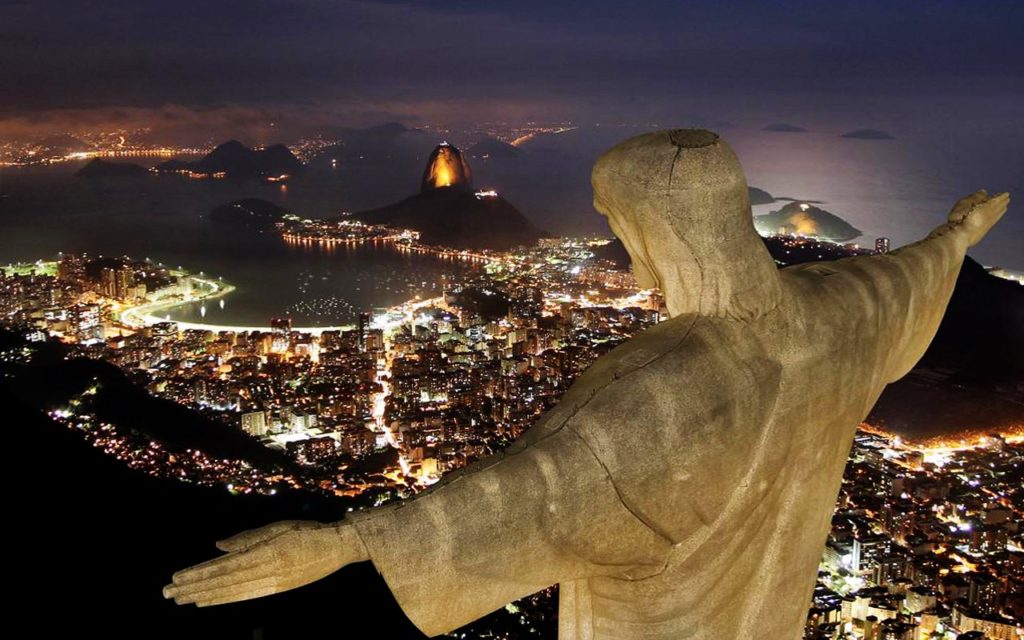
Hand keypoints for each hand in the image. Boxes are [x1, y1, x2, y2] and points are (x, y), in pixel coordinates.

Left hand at [163, 520, 367, 606]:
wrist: (339, 547)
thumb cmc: (308, 531)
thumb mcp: (277, 527)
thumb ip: (247, 538)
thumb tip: (218, 547)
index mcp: (266, 552)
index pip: (224, 566)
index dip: (199, 573)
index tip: (178, 578)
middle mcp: (267, 570)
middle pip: (223, 582)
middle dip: (194, 588)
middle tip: (169, 592)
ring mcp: (273, 583)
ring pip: (231, 592)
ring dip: (204, 596)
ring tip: (182, 599)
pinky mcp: (277, 589)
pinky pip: (245, 595)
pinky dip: (224, 599)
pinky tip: (208, 601)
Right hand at [945, 190, 1009, 245]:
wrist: (958, 237)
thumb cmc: (959, 219)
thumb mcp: (965, 203)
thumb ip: (975, 197)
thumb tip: (984, 192)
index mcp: (986, 208)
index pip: (996, 201)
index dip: (1000, 197)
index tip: (1006, 194)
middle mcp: (989, 216)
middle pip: (997, 208)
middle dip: (1002, 203)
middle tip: (1007, 199)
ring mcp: (986, 225)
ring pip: (996, 216)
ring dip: (1000, 211)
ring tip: (1004, 208)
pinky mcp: (982, 233)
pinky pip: (993, 221)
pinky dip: (997, 217)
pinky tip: (997, 217)